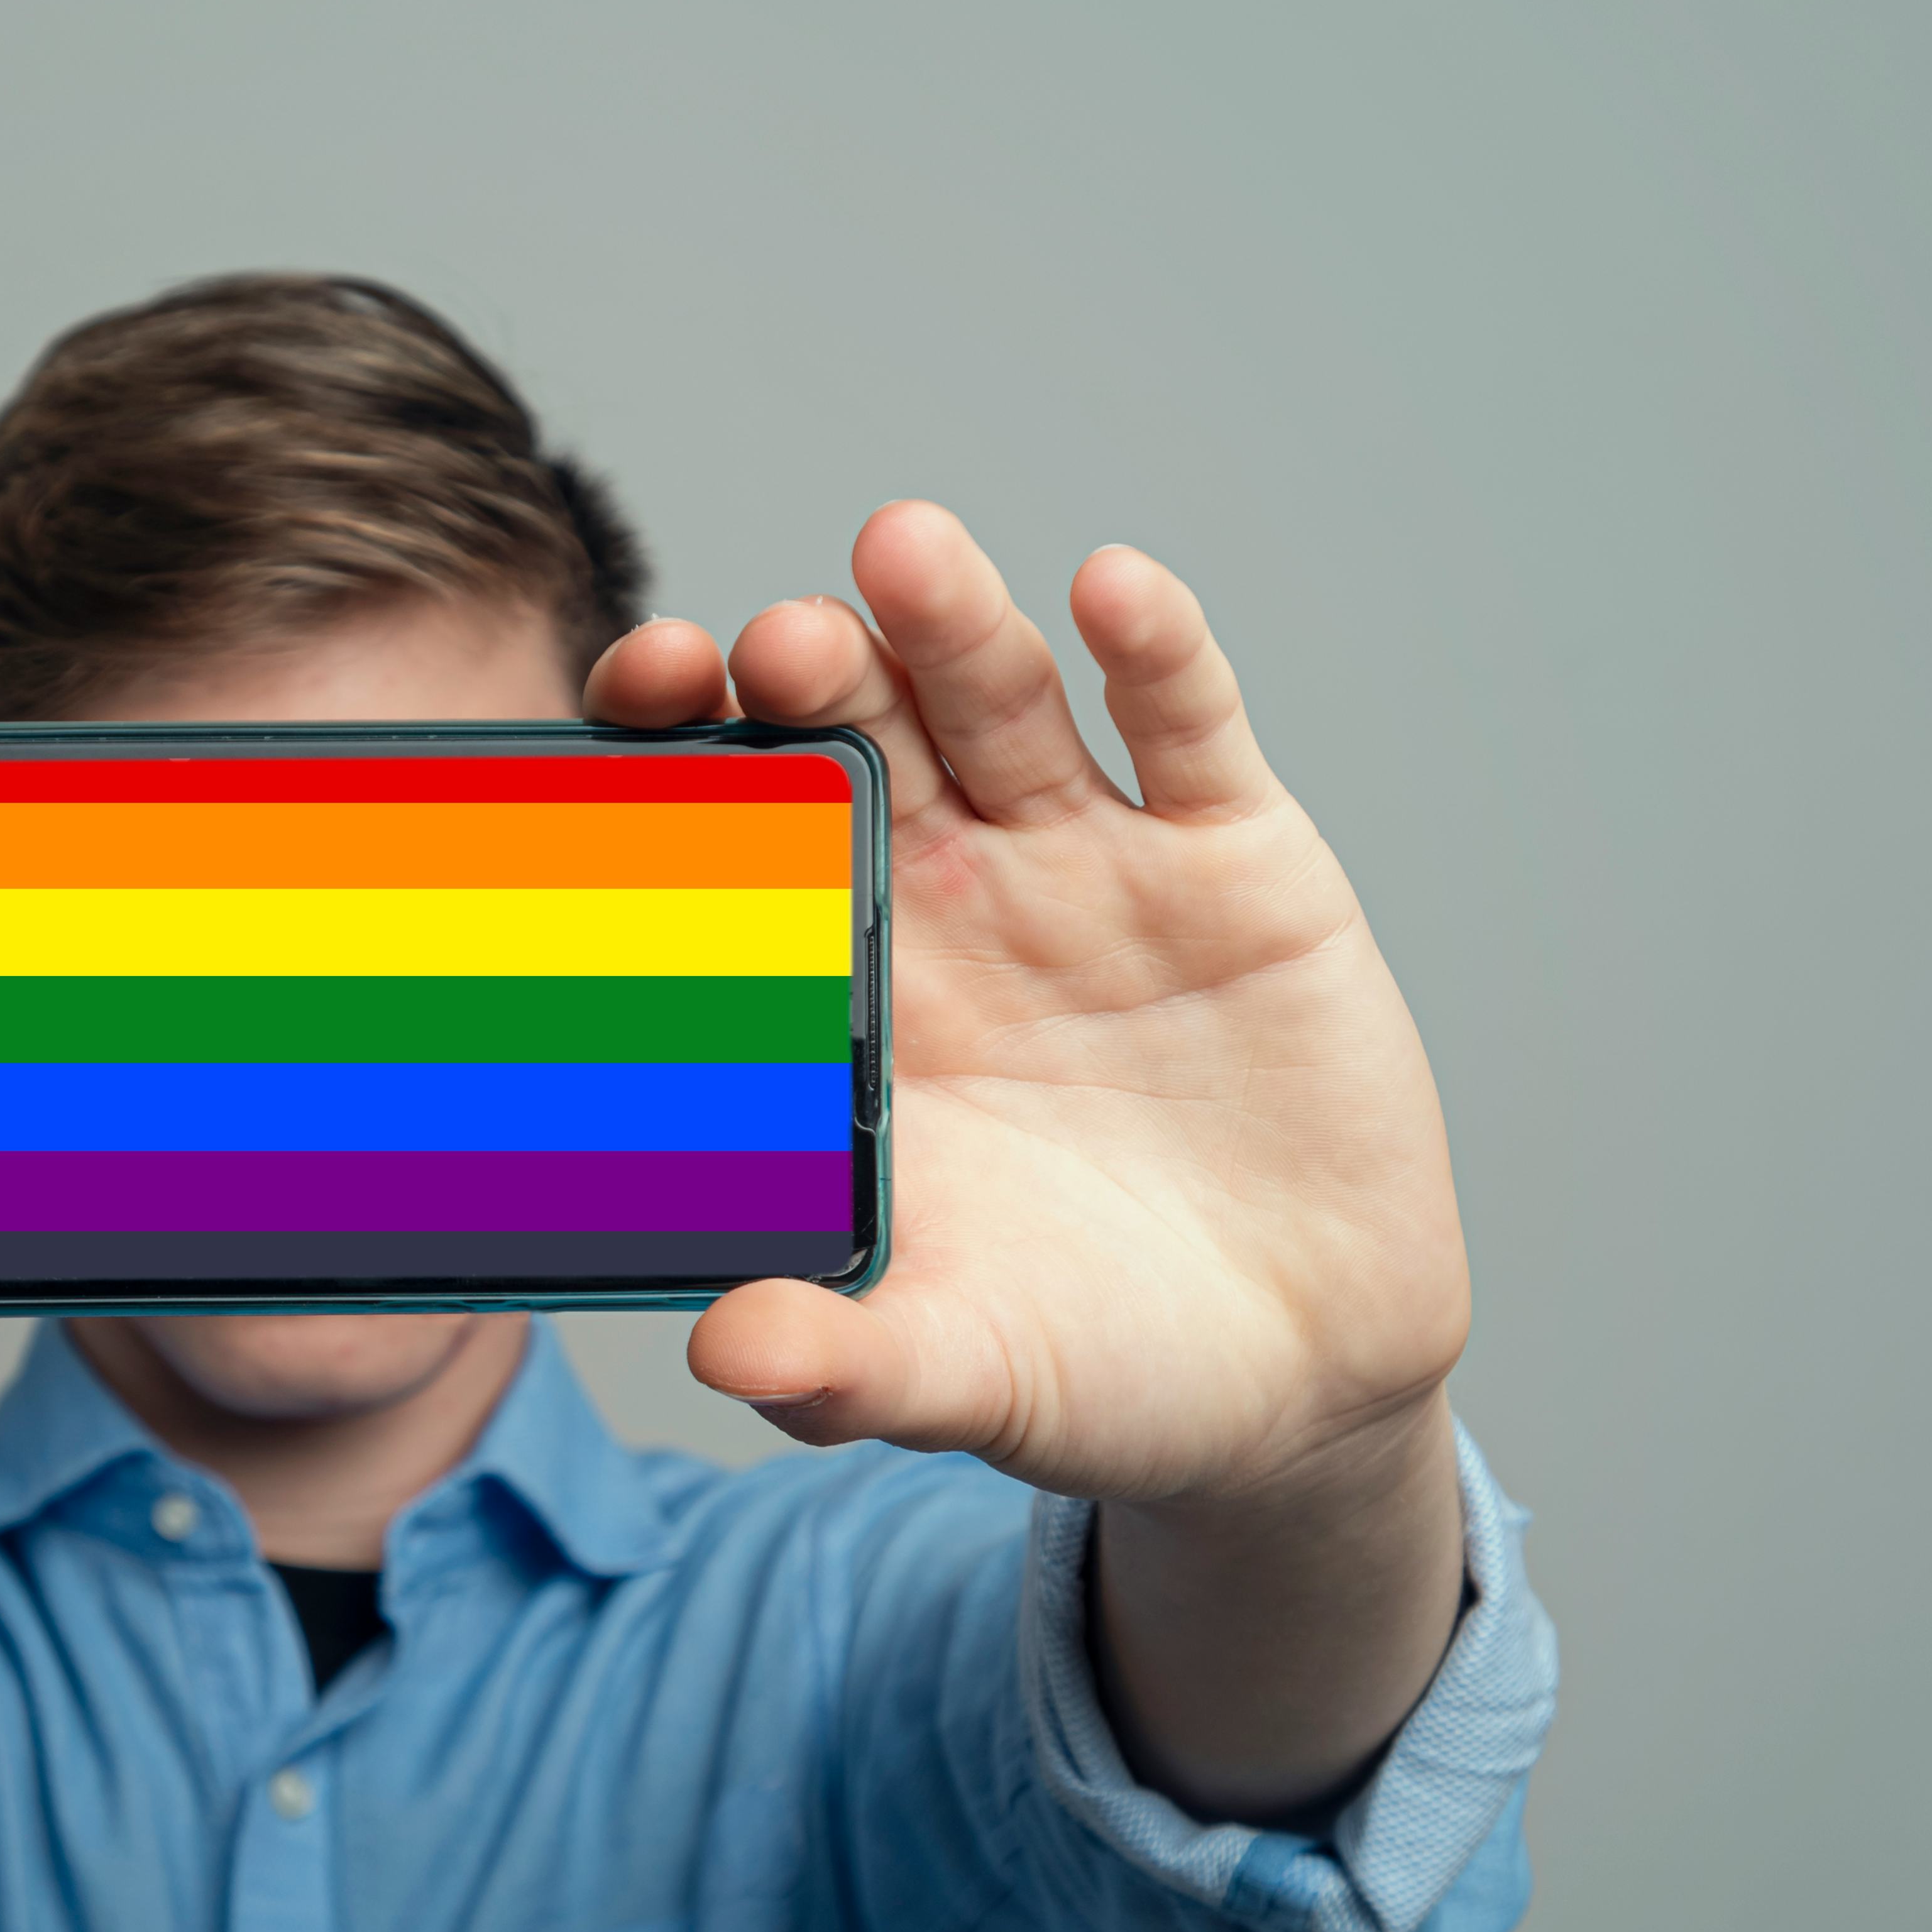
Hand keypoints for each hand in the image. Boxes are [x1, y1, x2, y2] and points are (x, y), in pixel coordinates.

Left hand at [588, 505, 1470, 1520]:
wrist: (1297, 1377)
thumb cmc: (1094, 1361)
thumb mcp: (965, 1373)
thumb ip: (845, 1365)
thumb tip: (726, 1359)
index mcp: (844, 996)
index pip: (732, 837)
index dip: (679, 762)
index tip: (634, 709)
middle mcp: (950, 899)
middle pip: (857, 738)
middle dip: (808, 672)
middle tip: (767, 640)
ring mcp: (1090, 865)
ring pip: (1001, 701)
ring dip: (950, 622)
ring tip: (901, 554)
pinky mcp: (1237, 860)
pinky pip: (1187, 730)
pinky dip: (1155, 651)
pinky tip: (1111, 591)